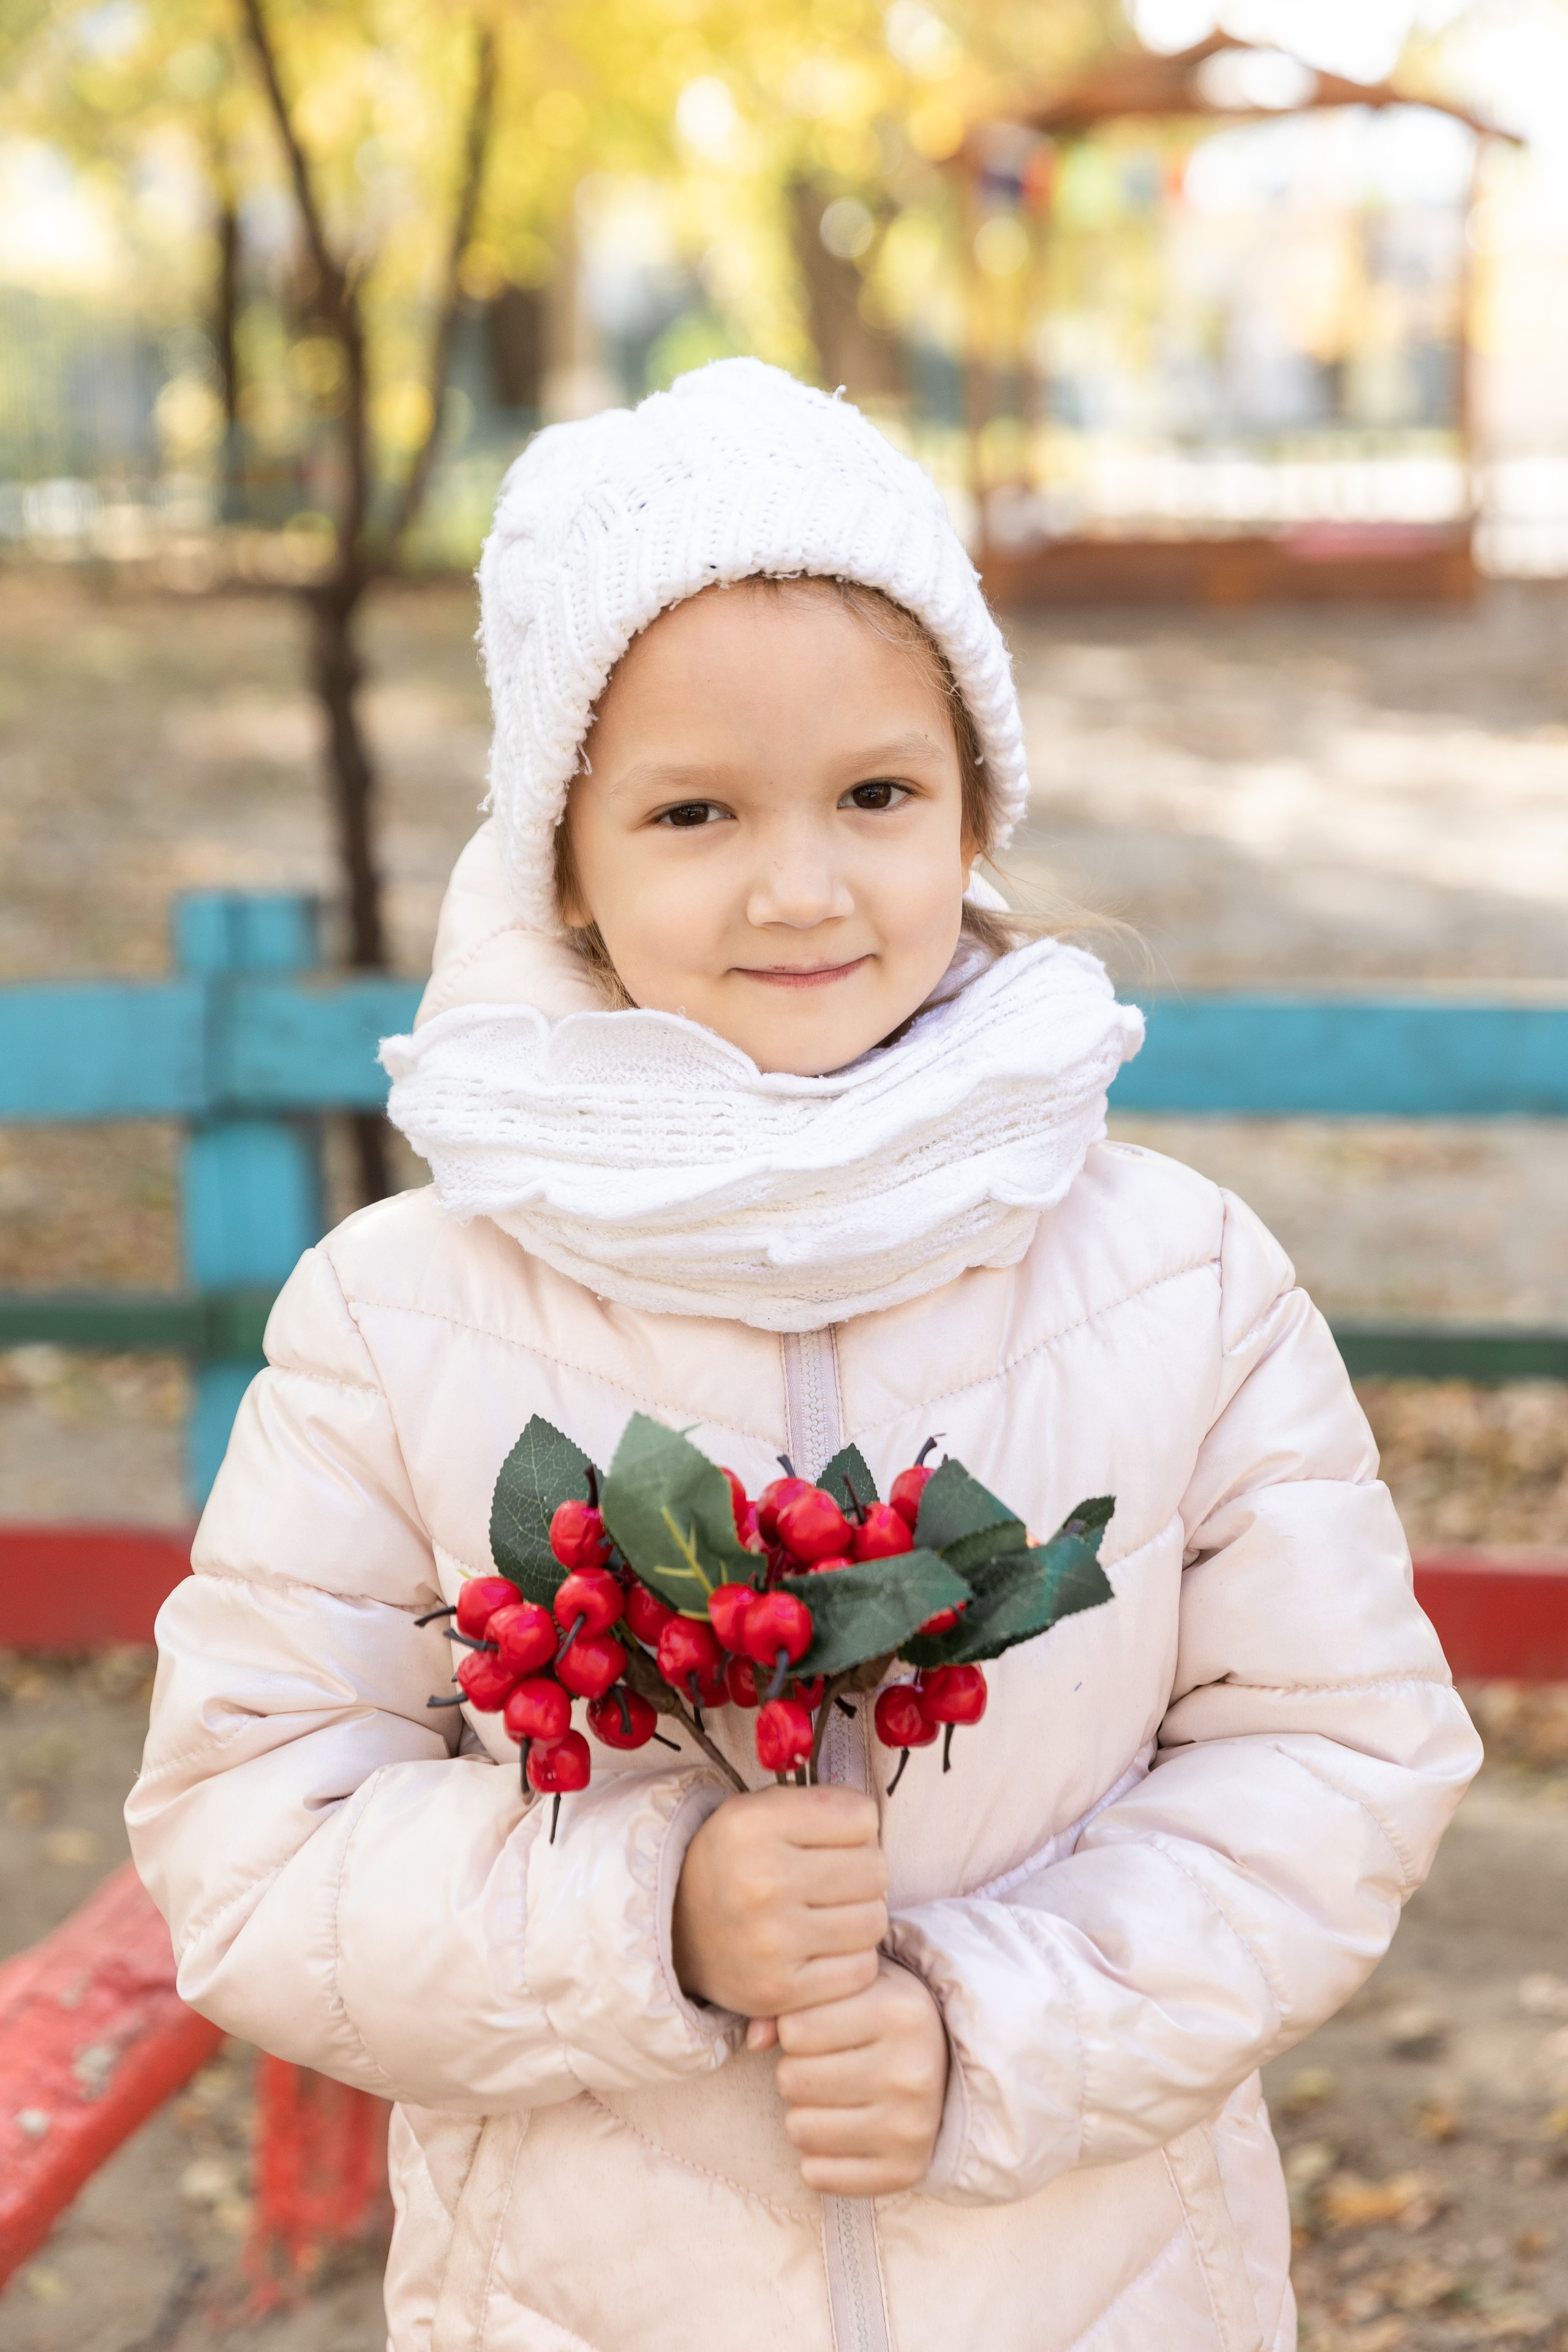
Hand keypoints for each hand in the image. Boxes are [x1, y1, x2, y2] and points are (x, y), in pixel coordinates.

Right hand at [672, 1784, 886, 2019]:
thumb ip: (824, 1806)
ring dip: (860, 1915)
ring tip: (827, 1912)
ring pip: (874, 1920)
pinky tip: (823, 1946)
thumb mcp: (761, 1810)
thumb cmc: (735, 1861)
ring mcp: (771, 1943)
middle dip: (862, 1872)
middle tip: (831, 1880)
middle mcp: (761, 1882)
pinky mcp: (780, 1992)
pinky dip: (851, 1958)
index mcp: (753, 1824)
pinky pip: (861, 1970)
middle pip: (874, 1870)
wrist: (675, 1929)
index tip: (830, 1839)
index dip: (855, 1827)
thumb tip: (878, 1839)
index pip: (862, 1818)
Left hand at [775, 1958, 949, 2195]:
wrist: (944, 2067)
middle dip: (795, 2070)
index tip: (816, 2029)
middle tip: (822, 2066)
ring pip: (798, 2128)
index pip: (794, 2028)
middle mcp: (911, 2069)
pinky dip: (815, 2158)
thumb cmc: (878, 2016)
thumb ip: (793, 2000)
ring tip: (828, 2098)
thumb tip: (754, 2040)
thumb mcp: (846, 1989)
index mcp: (899, 2010)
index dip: (792, 2029)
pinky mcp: (904, 2171)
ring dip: (801, 2113)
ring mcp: (910, 2126)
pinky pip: (817, 2176)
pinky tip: (838, 2135)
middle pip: (792, 2079)